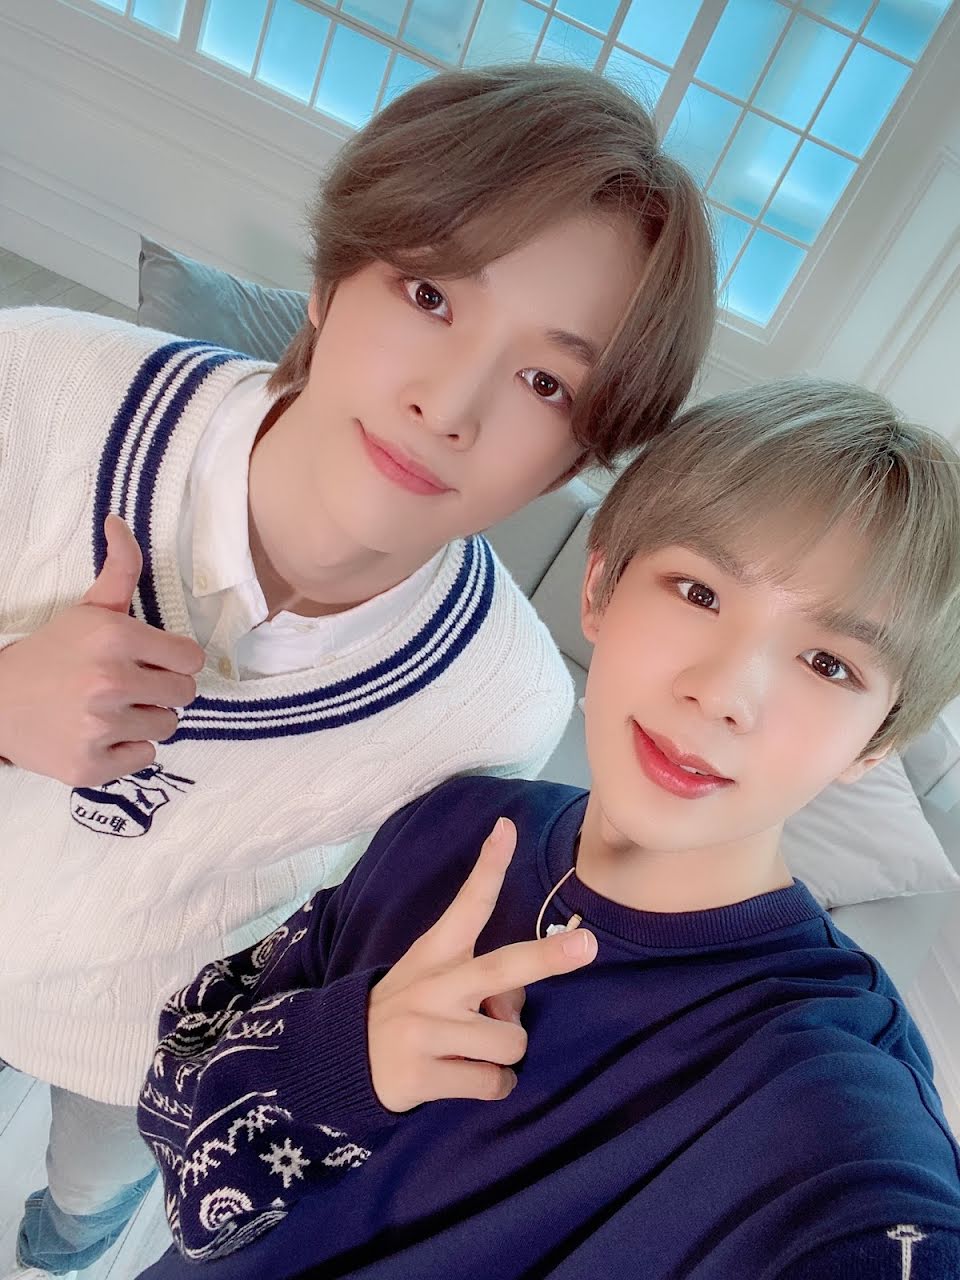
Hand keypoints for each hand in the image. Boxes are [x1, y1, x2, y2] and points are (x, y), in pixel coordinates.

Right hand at [0, 515, 204, 785]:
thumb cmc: (51, 655)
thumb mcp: (87, 610)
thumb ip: (120, 569)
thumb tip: (119, 521)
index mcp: (115, 637)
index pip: (191, 658)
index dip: (175, 661)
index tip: (153, 662)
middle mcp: (109, 681)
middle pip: (184, 695)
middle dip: (162, 690)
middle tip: (130, 687)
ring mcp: (99, 726)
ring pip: (167, 727)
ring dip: (145, 720)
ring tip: (112, 710)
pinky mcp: (90, 765)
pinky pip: (145, 759)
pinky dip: (127, 751)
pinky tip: (100, 735)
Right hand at [367, 817, 595, 1112]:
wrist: (341, 1060)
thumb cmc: (407, 1012)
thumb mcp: (431, 981)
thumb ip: (479, 985)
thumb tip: (514, 1014)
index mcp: (436, 954)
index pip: (468, 905)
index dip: (489, 866)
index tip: (506, 829)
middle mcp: (432, 987)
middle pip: (503, 969)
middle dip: (550, 958)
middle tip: (589, 946)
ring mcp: (425, 1031)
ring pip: (510, 1043)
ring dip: (503, 1055)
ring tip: (471, 1052)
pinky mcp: (421, 1076)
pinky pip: (493, 1084)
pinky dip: (492, 1086)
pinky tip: (461, 1078)